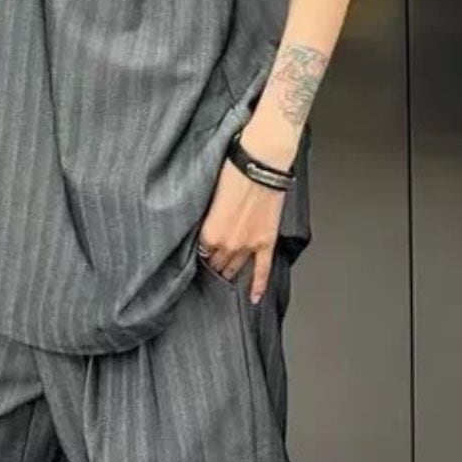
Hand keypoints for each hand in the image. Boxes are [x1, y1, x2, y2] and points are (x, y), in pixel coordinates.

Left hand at [196, 155, 286, 303]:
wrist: (261, 163)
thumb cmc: (233, 171)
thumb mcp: (208, 196)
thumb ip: (205, 219)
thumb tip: (202, 230)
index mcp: (208, 233)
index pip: (197, 254)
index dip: (196, 255)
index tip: (195, 258)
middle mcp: (226, 245)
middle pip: (214, 264)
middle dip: (211, 265)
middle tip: (208, 267)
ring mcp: (248, 246)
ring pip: (233, 269)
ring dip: (227, 274)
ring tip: (223, 278)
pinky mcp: (266, 242)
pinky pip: (262, 271)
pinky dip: (259, 286)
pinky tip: (254, 297)